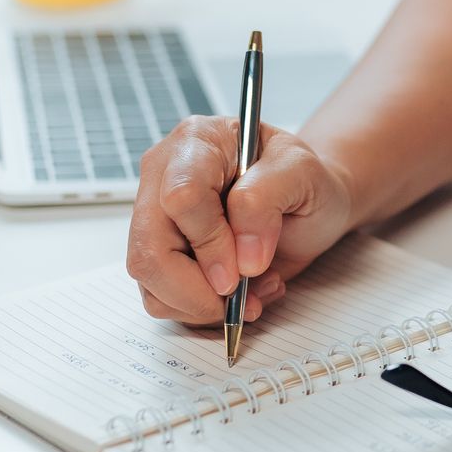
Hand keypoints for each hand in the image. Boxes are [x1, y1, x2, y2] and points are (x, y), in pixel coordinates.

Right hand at [127, 116, 355, 324]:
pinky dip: (202, 309)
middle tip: (241, 299)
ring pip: (150, 281)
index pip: (181, 198)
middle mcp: (164, 176)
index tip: (243, 271)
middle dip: (197, 290)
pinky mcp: (160, 252)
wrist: (302, 200)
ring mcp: (156, 217)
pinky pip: (162, 297)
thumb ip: (267, 202)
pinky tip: (239, 293)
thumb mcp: (302, 173)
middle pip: (149, 248)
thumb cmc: (302, 180)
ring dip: (203, 304)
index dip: (209, 244)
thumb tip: (242, 257)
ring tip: (252, 291)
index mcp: (197, 143)